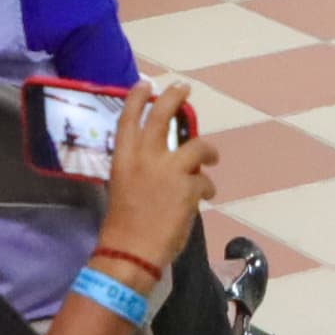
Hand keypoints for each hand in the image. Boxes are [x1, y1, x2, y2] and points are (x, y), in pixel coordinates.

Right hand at [93, 82, 216, 270]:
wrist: (131, 251)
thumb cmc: (122, 224)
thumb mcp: (124, 186)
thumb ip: (142, 168)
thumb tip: (165, 161)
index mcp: (123, 158)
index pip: (128, 119)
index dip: (137, 98)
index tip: (147, 83)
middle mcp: (145, 157)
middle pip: (162, 116)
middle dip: (174, 97)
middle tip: (184, 88)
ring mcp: (169, 170)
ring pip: (197, 146)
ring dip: (208, 151)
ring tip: (211, 158)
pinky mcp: (189, 188)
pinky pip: (204, 181)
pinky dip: (205, 189)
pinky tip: (203, 198)